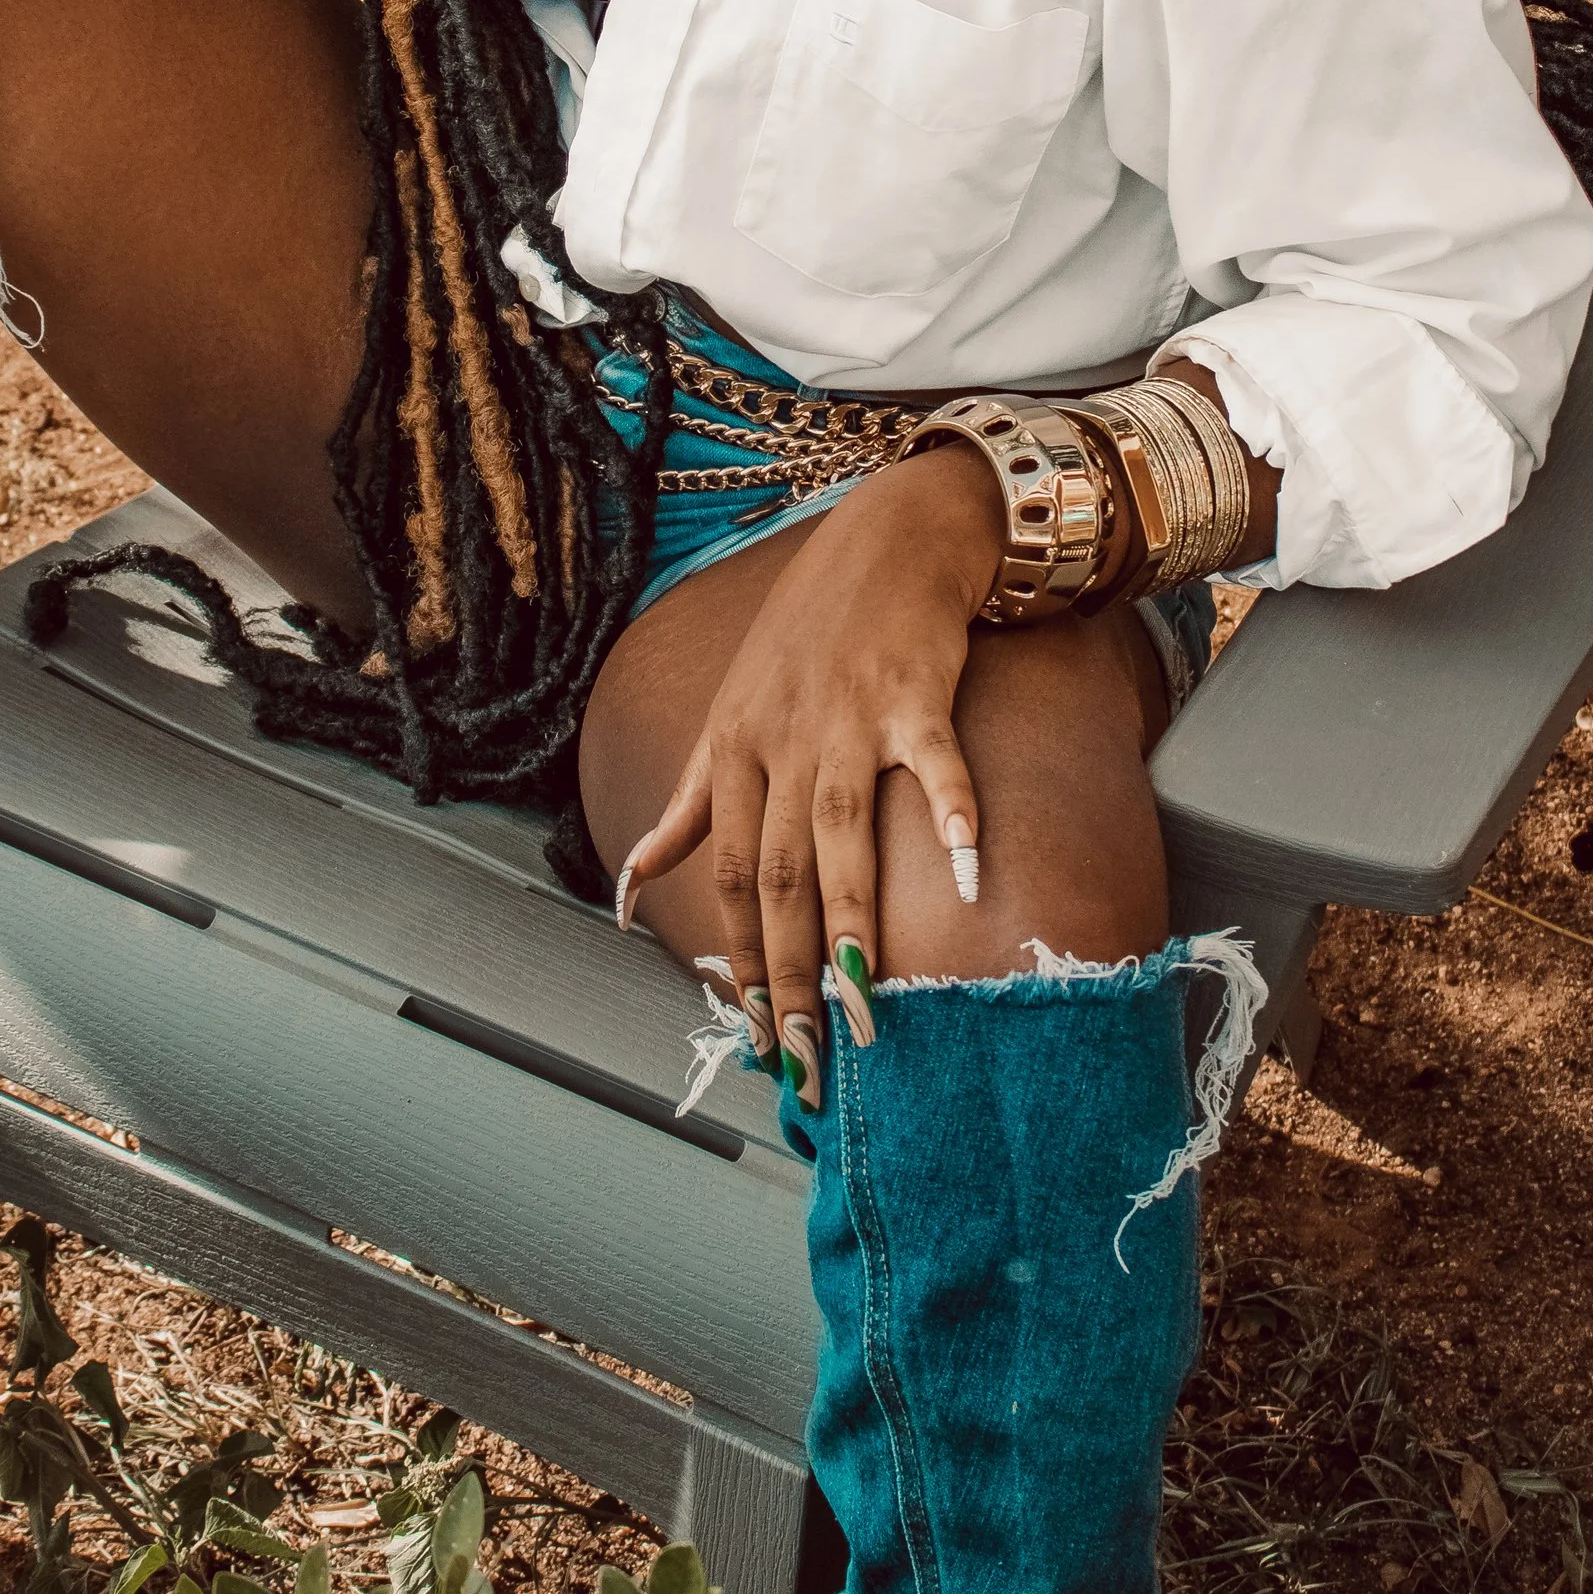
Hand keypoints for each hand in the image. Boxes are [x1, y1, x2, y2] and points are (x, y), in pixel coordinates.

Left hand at [615, 446, 1003, 1107]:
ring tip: (866, 1003)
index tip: (755, 1035)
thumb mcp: (729, 712)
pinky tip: (964, 868)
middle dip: (786, 972)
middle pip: (775, 873)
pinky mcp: (914, 692)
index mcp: (732, 750)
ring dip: (851, 923)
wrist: (889, 537)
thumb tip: (628, 881)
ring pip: (838, 834)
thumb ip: (686, 803)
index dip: (736, 959)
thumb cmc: (810, 633)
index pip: (723, 875)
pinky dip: (950, 811)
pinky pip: (932, 760)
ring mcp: (848, 717)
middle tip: (806, 1055)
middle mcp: (782, 741)